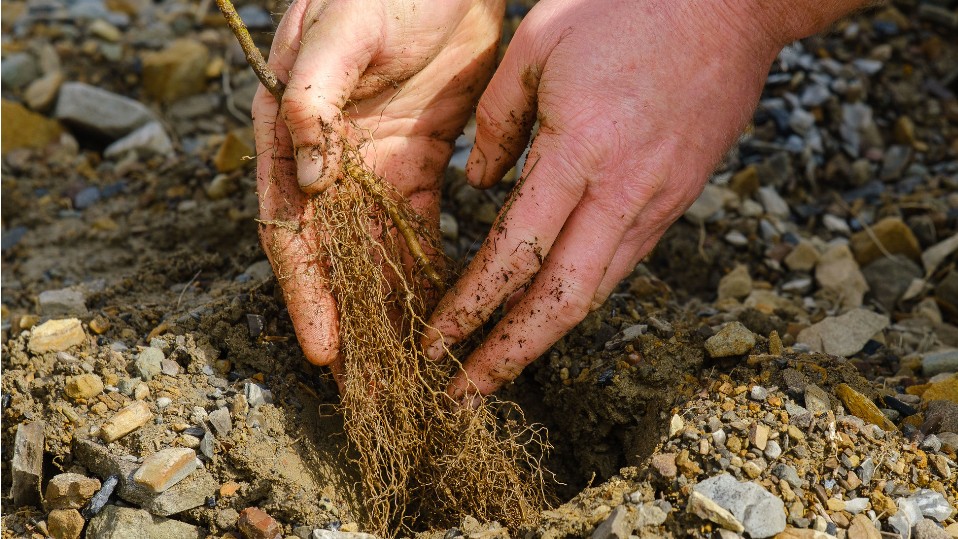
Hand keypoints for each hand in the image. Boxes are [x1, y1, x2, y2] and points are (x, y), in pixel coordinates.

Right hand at [252, 0, 503, 373]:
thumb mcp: (342, 29)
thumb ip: (313, 95)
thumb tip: (306, 171)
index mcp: (291, 132)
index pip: (291, 228)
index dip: (307, 292)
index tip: (327, 349)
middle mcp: (325, 161)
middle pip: (333, 257)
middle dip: (349, 321)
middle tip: (370, 387)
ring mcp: (370, 167)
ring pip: (374, 254)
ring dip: (385, 310)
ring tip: (404, 369)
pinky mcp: (415, 164)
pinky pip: (417, 230)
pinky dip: (423, 272)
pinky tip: (437, 313)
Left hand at [423, 0, 816, 397]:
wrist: (732, 3)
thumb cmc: (626, 8)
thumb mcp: (536, 42)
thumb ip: (495, 120)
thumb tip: (476, 186)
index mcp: (579, 151)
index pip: (513, 253)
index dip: (470, 307)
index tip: (434, 342)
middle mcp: (623, 192)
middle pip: (563, 301)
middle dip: (508, 355)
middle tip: (464, 392)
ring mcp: (658, 202)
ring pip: (596, 292)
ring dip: (544, 336)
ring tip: (500, 362)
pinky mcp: (677, 201)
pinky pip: (620, 263)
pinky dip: (578, 296)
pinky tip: (548, 308)